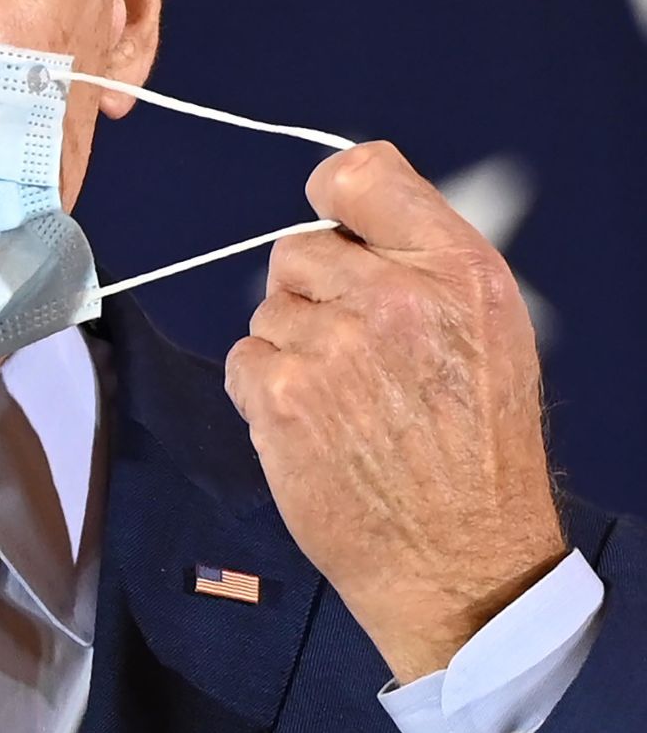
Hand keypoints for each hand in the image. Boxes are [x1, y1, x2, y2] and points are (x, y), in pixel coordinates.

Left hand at [225, 141, 565, 684]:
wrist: (456, 557)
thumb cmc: (474, 449)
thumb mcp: (488, 332)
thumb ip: (420, 262)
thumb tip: (347, 215)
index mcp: (456, 270)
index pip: (362, 174)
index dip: (332, 194)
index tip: (334, 223)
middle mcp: (394, 298)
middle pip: (296, 249)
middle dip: (313, 293)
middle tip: (356, 350)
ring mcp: (332, 348)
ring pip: (269, 310)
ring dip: (292, 348)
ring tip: (347, 400)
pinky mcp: (281, 396)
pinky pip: (244, 358)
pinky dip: (264, 390)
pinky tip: (313, 424)